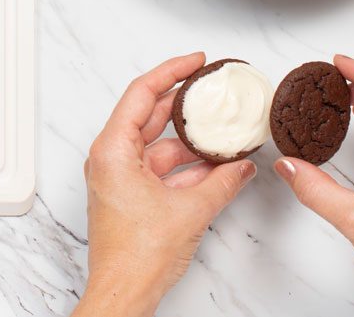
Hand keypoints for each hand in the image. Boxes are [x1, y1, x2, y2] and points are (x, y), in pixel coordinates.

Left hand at [72, 53, 256, 316]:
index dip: (172, 71)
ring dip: (190, 140)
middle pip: (150, 114)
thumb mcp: (191, 209)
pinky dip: (187, 165)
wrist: (124, 294)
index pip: (142, 92)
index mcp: (113, 150)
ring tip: (223, 130)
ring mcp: (119, 177)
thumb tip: (242, 165)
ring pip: (159, 144)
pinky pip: (160, 168)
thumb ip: (223, 181)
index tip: (196, 61)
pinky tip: (216, 166)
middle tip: (212, 87)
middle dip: (185, 103)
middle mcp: (111, 158)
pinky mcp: (130, 194)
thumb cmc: (135, 257)